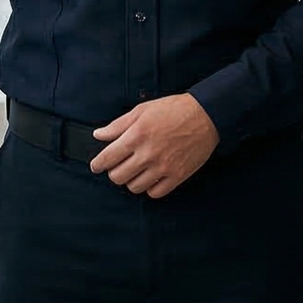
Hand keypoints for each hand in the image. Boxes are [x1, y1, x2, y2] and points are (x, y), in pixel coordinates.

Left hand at [88, 95, 217, 198]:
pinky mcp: (178, 176)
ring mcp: (163, 167)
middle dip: (114, 172)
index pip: (108, 158)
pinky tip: (151, 177)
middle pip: (118, 177)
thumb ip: (118, 125)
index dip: (98, 164)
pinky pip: (155, 193)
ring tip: (136, 171)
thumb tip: (98, 135)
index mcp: (136, 136)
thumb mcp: (142, 110)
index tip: (96, 166)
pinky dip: (150, 188)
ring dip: (132, 180)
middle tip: (119, 166)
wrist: (206, 115)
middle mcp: (147, 154)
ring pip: (135, 187)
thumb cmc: (173, 109)